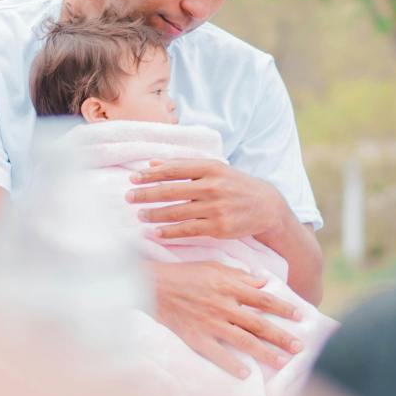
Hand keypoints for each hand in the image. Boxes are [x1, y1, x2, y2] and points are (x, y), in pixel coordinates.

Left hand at [126, 158, 284, 241]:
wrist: (266, 205)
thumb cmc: (234, 185)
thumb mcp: (215, 169)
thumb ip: (184, 165)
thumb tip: (152, 163)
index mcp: (211, 167)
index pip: (174, 169)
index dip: (151, 174)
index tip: (133, 177)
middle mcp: (213, 186)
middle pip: (171, 190)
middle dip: (146, 194)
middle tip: (129, 197)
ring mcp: (216, 208)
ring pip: (177, 212)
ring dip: (154, 214)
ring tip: (139, 215)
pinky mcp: (219, 228)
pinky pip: (188, 230)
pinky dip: (170, 231)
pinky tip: (156, 232)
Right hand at [152, 260, 303, 378]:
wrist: (153, 286)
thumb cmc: (185, 274)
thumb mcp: (213, 267)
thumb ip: (238, 275)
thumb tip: (262, 282)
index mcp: (229, 286)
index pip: (263, 299)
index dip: (283, 307)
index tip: (300, 316)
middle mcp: (223, 306)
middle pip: (258, 323)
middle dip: (281, 336)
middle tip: (299, 347)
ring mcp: (210, 323)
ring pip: (243, 341)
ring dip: (265, 353)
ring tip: (282, 362)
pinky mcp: (196, 337)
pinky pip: (217, 354)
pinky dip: (232, 364)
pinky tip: (246, 374)